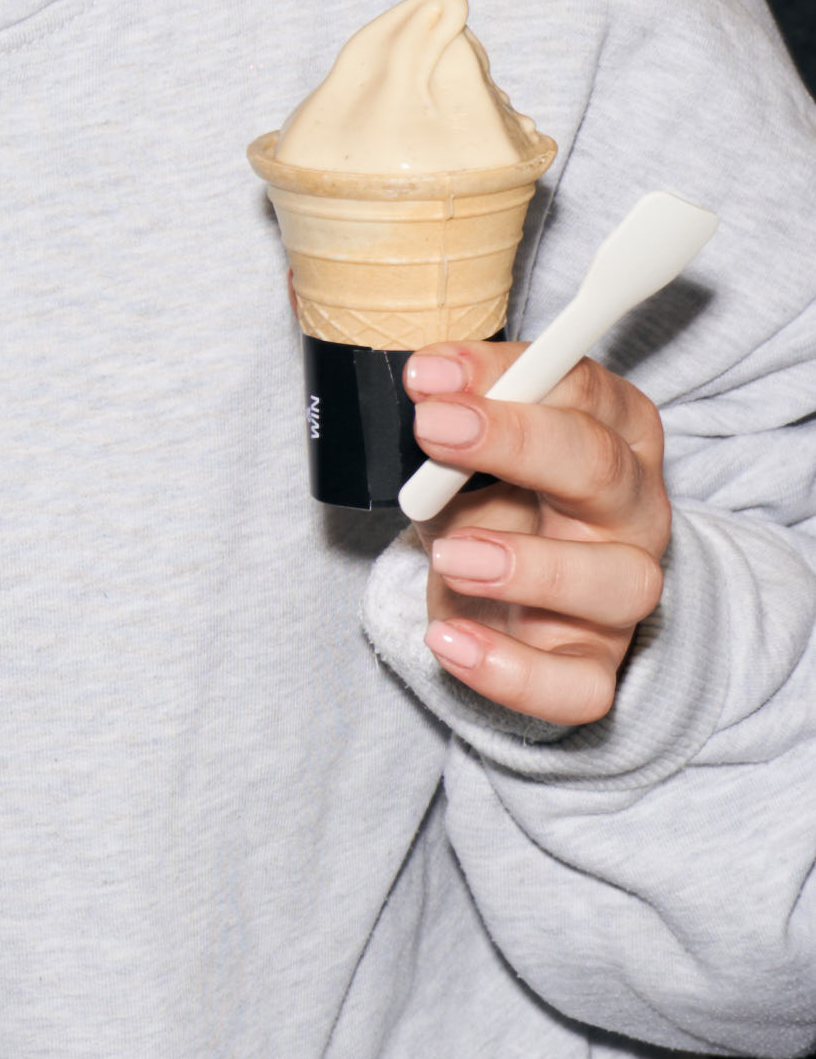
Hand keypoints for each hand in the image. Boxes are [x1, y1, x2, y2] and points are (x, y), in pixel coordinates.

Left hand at [406, 339, 671, 726]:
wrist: (501, 605)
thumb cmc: (494, 507)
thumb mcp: (467, 457)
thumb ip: (453, 427)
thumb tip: (425, 394)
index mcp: (613, 436)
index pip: (582, 389)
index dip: (508, 374)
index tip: (429, 373)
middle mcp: (633, 510)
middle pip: (602, 469)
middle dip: (517, 443)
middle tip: (432, 430)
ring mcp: (620, 593)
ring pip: (621, 582)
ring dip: (531, 566)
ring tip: (450, 555)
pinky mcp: (592, 666)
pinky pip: (577, 685)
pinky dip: (512, 672)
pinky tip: (449, 641)